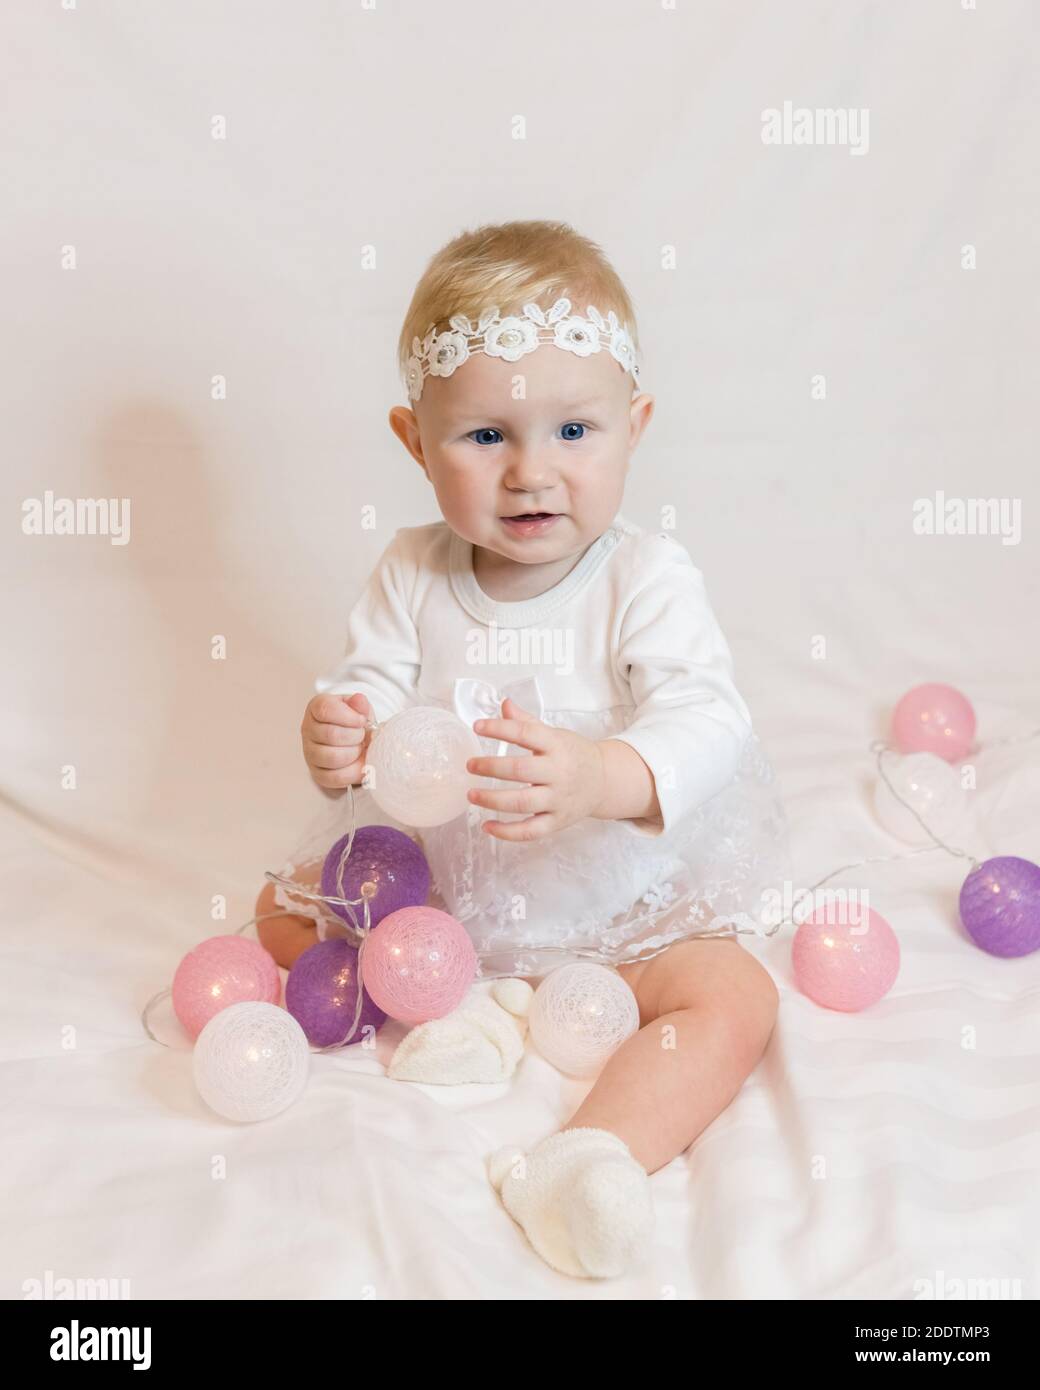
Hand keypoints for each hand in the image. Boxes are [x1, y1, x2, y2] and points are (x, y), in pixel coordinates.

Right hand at [301, 692, 371, 789]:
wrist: (356, 743)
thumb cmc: (354, 724)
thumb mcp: (360, 709)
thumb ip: (360, 705)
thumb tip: (359, 700)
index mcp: (316, 708)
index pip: (325, 709)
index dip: (349, 716)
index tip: (361, 720)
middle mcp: (308, 729)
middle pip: (331, 735)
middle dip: (355, 736)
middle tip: (362, 735)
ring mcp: (310, 753)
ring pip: (333, 757)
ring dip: (354, 753)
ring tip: (358, 748)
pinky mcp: (317, 774)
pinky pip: (335, 777)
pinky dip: (352, 772)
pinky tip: (356, 762)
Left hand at [464, 696, 605, 840]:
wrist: (604, 781)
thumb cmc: (574, 755)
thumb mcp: (554, 734)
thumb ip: (527, 721)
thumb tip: (504, 704)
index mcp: (556, 746)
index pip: (526, 733)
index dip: (500, 728)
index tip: (477, 726)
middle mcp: (558, 772)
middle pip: (520, 770)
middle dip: (491, 767)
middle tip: (470, 765)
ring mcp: (558, 799)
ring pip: (522, 803)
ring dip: (493, 800)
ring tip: (472, 795)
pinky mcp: (557, 821)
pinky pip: (530, 831)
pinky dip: (507, 832)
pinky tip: (487, 826)